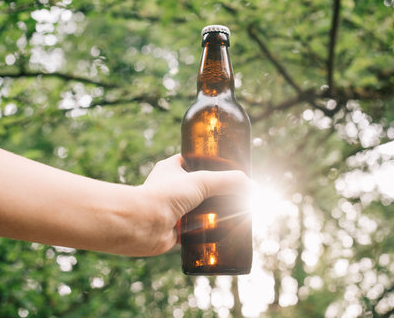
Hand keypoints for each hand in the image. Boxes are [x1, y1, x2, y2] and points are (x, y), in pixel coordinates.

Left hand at [119, 154, 250, 255]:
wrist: (141, 225)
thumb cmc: (163, 196)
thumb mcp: (201, 180)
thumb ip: (229, 182)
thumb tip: (253, 188)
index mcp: (171, 168)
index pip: (194, 161)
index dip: (211, 163)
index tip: (228, 168)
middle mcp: (169, 187)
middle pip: (199, 187)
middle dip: (216, 192)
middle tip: (236, 194)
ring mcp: (171, 209)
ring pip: (198, 209)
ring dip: (213, 212)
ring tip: (234, 213)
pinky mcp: (174, 230)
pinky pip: (195, 230)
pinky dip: (207, 231)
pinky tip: (222, 232)